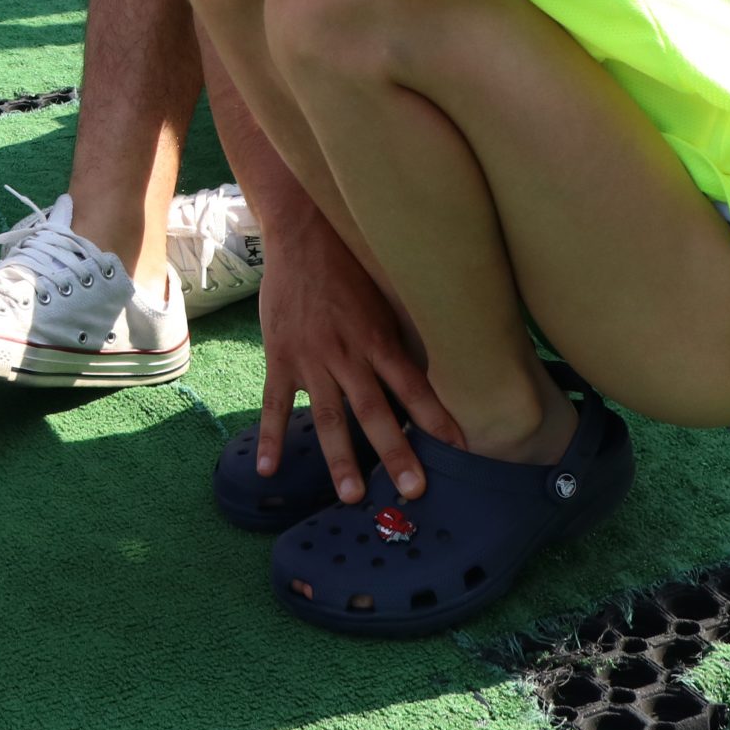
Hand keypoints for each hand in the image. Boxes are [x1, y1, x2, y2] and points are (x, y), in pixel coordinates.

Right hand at [253, 206, 460, 503]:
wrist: (302, 234)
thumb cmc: (351, 263)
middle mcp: (347, 354)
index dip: (437, 417)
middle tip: (412, 491)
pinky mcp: (281, 357)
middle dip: (395, 453)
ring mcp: (311, 359)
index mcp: (377, 338)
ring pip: (329, 416)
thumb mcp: (385, 295)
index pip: (414, 385)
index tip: (461, 448)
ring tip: (351, 495)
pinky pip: (275, 404)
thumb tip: (430, 367)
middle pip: (375, 411)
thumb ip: (398, 336)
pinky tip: (268, 469)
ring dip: (340, 458)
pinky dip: (270, 437)